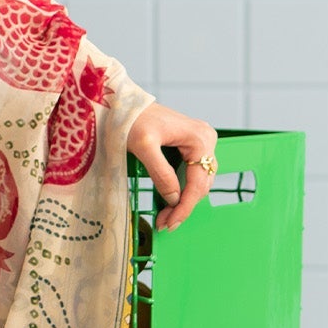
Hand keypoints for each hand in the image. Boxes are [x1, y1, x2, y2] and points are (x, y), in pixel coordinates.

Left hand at [124, 102, 218, 233]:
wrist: (122, 103)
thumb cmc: (130, 118)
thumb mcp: (144, 146)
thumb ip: (161, 173)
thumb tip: (173, 199)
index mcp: (200, 138)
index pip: (198, 182)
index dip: (184, 206)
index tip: (170, 223)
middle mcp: (205, 140)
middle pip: (201, 184)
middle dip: (183, 206)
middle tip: (165, 224)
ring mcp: (198, 143)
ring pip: (197, 181)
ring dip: (182, 201)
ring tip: (165, 217)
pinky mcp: (188, 146)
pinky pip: (189, 173)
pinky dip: (179, 189)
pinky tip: (168, 201)